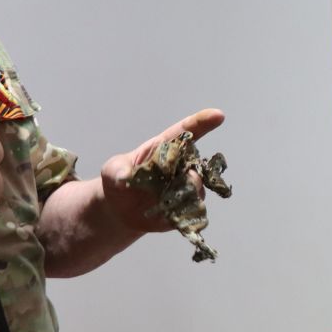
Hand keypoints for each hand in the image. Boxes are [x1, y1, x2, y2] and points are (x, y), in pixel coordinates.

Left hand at [96, 108, 226, 233]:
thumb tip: (124, 178)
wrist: (119, 209)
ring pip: (197, 189)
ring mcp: (184, 187)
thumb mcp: (112, 170)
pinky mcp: (183, 208)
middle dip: (192, 171)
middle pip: (195, 163)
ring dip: (186, 194)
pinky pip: (192, 211)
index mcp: (165, 148)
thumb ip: (117, 170)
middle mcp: (179, 166)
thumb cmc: (118, 179)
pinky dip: (183, 213)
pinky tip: (168, 216)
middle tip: (181, 179)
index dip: (202, 123)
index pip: (186, 131)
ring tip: (166, 202)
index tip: (219, 115)